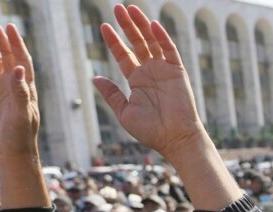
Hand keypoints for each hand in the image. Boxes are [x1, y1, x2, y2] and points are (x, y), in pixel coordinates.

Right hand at [0, 17, 38, 159]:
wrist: (11, 151)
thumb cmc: (21, 134)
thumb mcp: (21, 113)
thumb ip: (20, 91)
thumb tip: (18, 68)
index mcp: (25, 86)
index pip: (21, 58)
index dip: (16, 42)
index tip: (9, 27)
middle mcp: (13, 84)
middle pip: (6, 54)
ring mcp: (0, 89)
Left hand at [93, 5, 206, 160]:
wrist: (174, 138)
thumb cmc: (150, 130)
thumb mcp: (124, 112)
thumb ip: (111, 94)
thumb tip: (95, 77)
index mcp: (137, 80)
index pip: (123, 55)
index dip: (114, 40)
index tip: (104, 26)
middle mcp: (150, 72)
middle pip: (137, 43)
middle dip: (127, 26)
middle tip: (117, 8)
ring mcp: (164, 70)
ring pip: (152, 41)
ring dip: (142, 25)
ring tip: (131, 9)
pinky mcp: (177, 71)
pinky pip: (169, 50)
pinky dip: (162, 37)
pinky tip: (152, 25)